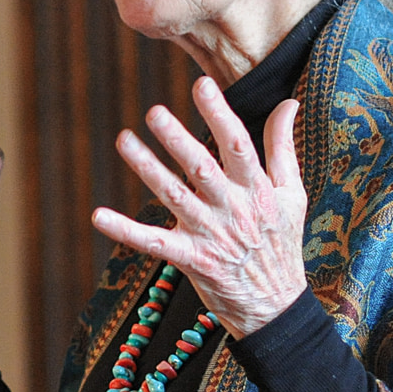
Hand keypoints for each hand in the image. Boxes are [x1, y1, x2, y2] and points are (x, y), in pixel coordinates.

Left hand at [92, 75, 307, 338]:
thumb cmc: (282, 243)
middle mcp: (234, 210)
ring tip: (124, 141)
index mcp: (258, 190)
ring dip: (147, 169)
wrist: (277, 307)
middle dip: (178, 140)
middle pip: (201, 169)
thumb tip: (288, 102)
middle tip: (153, 112)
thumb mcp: (293, 194)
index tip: (201, 85)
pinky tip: (99, 215)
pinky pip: (153, 242)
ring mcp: (210, 236)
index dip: (219, 114)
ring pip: (174, 197)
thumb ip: (283, 147)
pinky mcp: (191, 260)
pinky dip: (126, 230)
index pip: (238, 145)